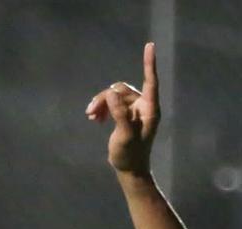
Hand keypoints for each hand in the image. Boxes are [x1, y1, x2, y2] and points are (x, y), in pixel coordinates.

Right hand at [86, 42, 159, 175]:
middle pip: (122, 89)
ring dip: (101, 103)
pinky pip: (112, 102)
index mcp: (150, 110)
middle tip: (91, 112)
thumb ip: (120, 115)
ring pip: (114, 95)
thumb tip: (111, 94)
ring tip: (91, 116)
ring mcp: (135, 110)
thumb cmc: (130, 155)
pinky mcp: (126, 115)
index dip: (149, 63)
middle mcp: (144, 107)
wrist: (129, 169)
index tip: (150, 45)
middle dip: (105, 97)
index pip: (150, 82)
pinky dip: (102, 107)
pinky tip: (94, 118)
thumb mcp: (124, 136)